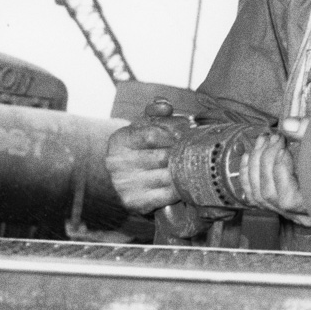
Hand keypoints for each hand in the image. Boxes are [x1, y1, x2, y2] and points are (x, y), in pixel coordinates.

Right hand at [104, 99, 182, 213]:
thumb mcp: (146, 124)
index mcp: (119, 140)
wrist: (129, 178)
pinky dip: (181, 188)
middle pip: (163, 156)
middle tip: (194, 151)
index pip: (152, 135)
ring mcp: (124, 185)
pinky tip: (184, 181)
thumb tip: (165, 106)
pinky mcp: (135, 203)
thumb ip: (156, 111)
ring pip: (168, 176)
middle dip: (182, 153)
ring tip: (192, 165)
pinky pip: (168, 194)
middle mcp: (117, 164)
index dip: (174, 134)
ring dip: (184, 170)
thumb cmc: (142, 147)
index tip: (185, 136)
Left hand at [241, 130, 310, 225]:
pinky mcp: (281, 203)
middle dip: (266, 161)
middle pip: (271, 196)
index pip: (288, 199)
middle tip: (274, 137)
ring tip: (264, 140)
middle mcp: (305, 214)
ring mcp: (292, 211)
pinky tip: (250, 154)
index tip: (284, 144)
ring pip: (260, 197)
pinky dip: (248, 175)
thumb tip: (287, 124)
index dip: (280, 170)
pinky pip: (255, 196)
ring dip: (257, 164)